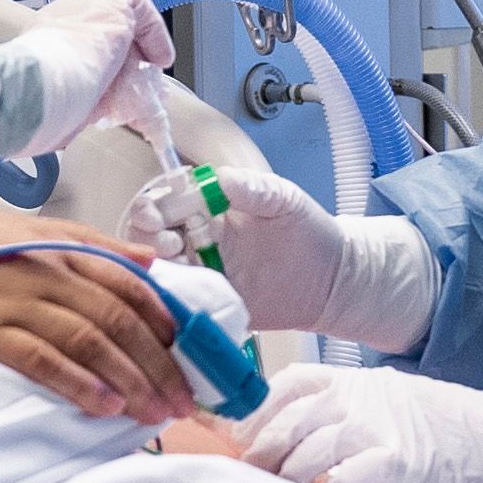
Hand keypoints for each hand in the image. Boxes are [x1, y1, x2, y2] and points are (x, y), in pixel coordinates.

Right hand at [0, 0, 177, 161]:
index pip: (83, 41)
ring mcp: (85, 9)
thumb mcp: (67, 110)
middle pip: (107, 26)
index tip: (114, 73)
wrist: (45, 89)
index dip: (103, 57)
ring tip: (160, 60)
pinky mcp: (108, 1)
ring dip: (150, 34)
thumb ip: (81, 108)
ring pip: (126, 9)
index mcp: (48, 44)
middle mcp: (64, 21)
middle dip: (131, 51)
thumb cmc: (48, 105)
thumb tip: (86, 127)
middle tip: (148, 74)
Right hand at [0, 195, 189, 423]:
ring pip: (89, 338)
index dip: (170, 323)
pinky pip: (37, 357)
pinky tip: (100, 405)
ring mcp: (8, 294)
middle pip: (119, 316)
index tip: (197, 356)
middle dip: (160, 361)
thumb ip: (81, 244)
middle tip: (186, 400)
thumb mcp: (13, 227)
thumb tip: (147, 258)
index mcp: (52, 240)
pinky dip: (74, 381)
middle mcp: (39, 264)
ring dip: (130, 379)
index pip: (131, 280)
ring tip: (155, 413)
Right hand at [125, 156, 435, 353]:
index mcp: (208, 210)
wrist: (335, 278)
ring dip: (157, 264)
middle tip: (170, 240)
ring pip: (160, 269)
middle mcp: (198, 241)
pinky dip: (172, 296)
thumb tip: (222, 178)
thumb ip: (254, 189)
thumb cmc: (309, 232)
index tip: (158, 211)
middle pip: (149, 236)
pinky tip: (180, 291)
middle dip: (147, 235)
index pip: (164, 202)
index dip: (153, 205)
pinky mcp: (213, 304)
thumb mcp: (283, 200)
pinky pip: (181, 302)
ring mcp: (203, 274)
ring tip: (178, 260)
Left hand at [239, 361, 482, 482]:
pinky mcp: (401, 458)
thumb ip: (352, 414)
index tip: (241, 434)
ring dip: (289, 471)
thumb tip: (302, 440)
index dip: (258, 407)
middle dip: (263, 446)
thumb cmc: (451, 432)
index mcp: (361, 381)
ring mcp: (383, 425)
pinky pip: (347, 473)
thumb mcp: (394, 406)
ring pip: (312, 444)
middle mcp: (366, 396)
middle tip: (252, 470)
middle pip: (292, 415)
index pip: (292, 381)